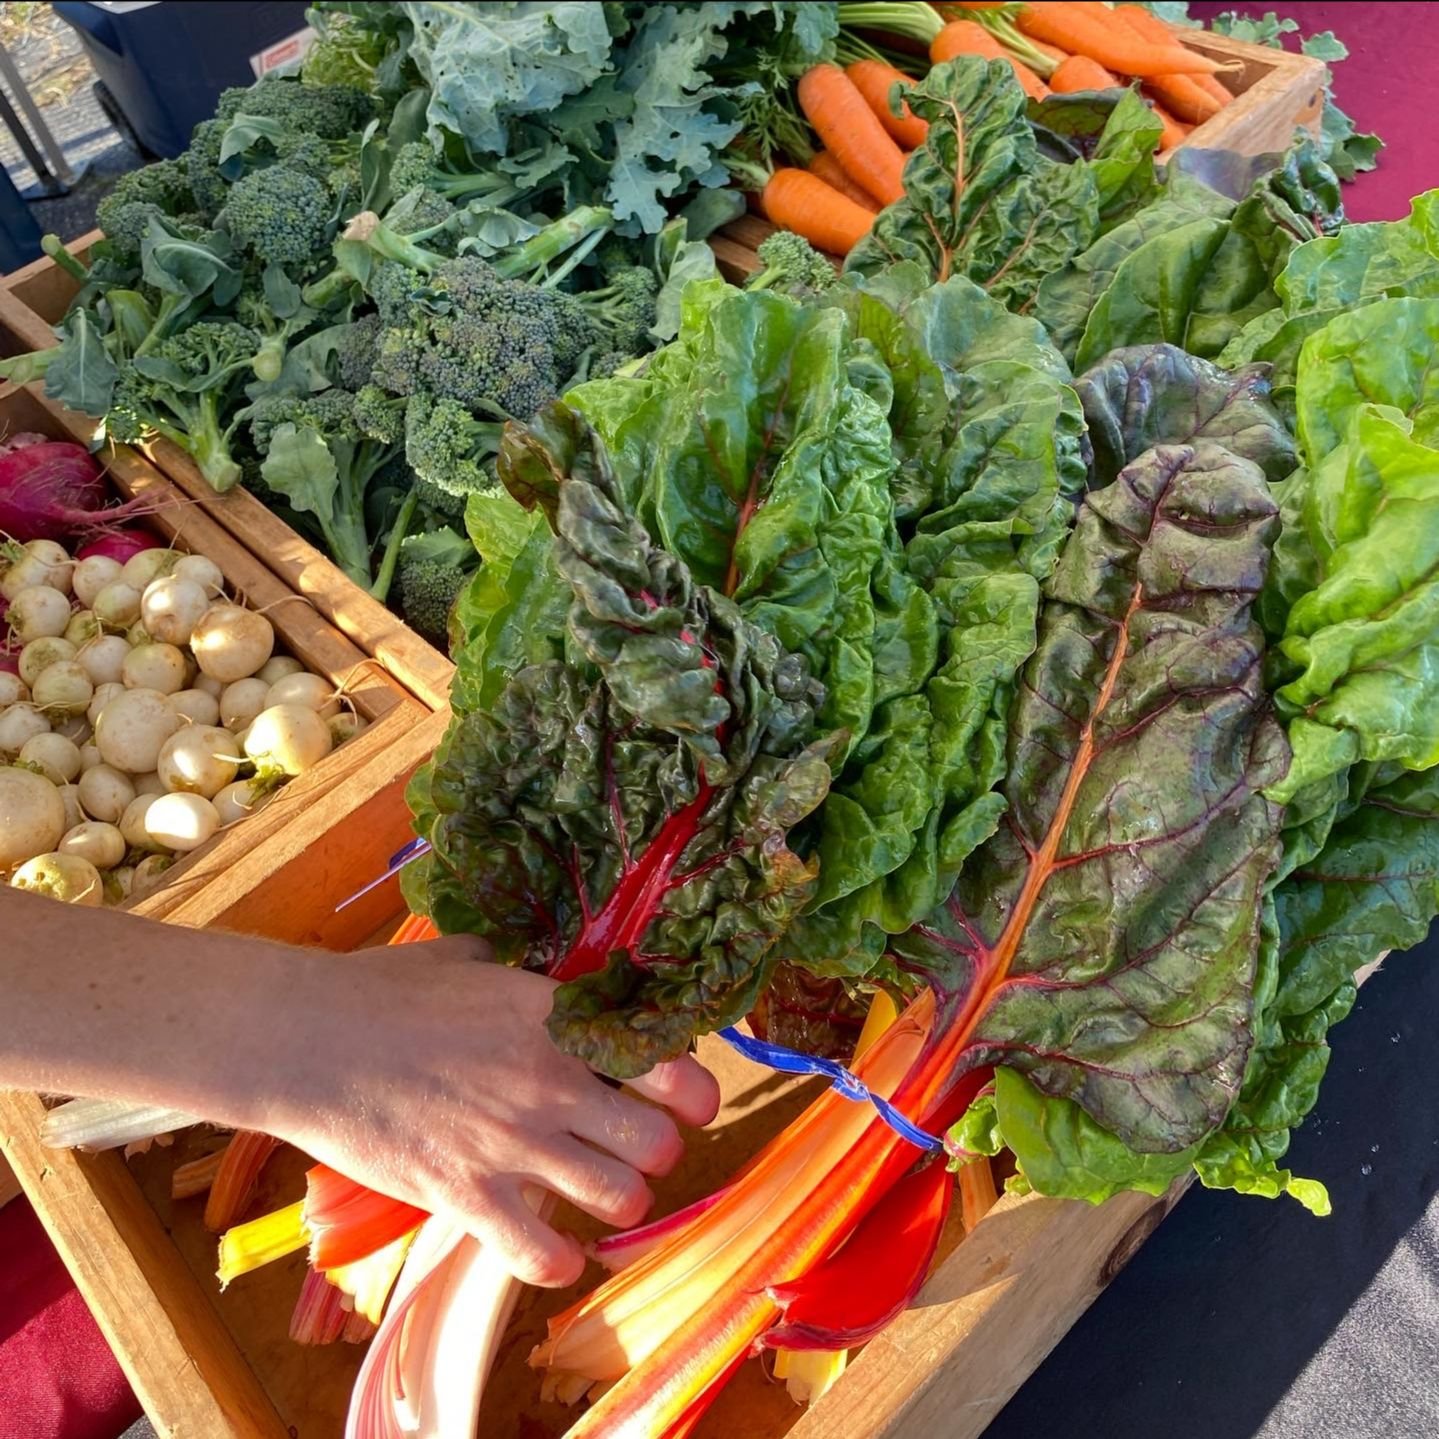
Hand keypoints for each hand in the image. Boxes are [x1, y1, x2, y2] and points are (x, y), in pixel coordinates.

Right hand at [251, 935, 720, 1286]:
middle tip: (634, 1146)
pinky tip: (553, 1246)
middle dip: (657, 1150)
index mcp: (556, 1016)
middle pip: (659, 1141)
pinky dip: (559, 1258)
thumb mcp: (465, 957)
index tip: (686, 1098)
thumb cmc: (382, 990)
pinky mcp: (467, 1194)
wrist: (307, 1039)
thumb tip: (537, 964)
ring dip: (618, 1200)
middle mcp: (550, 1081)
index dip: (691, 1088)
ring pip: (620, 1198)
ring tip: (596, 1190)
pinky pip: (543, 1253)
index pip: (667, 1062)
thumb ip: (516, 967)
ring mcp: (512, 1143)